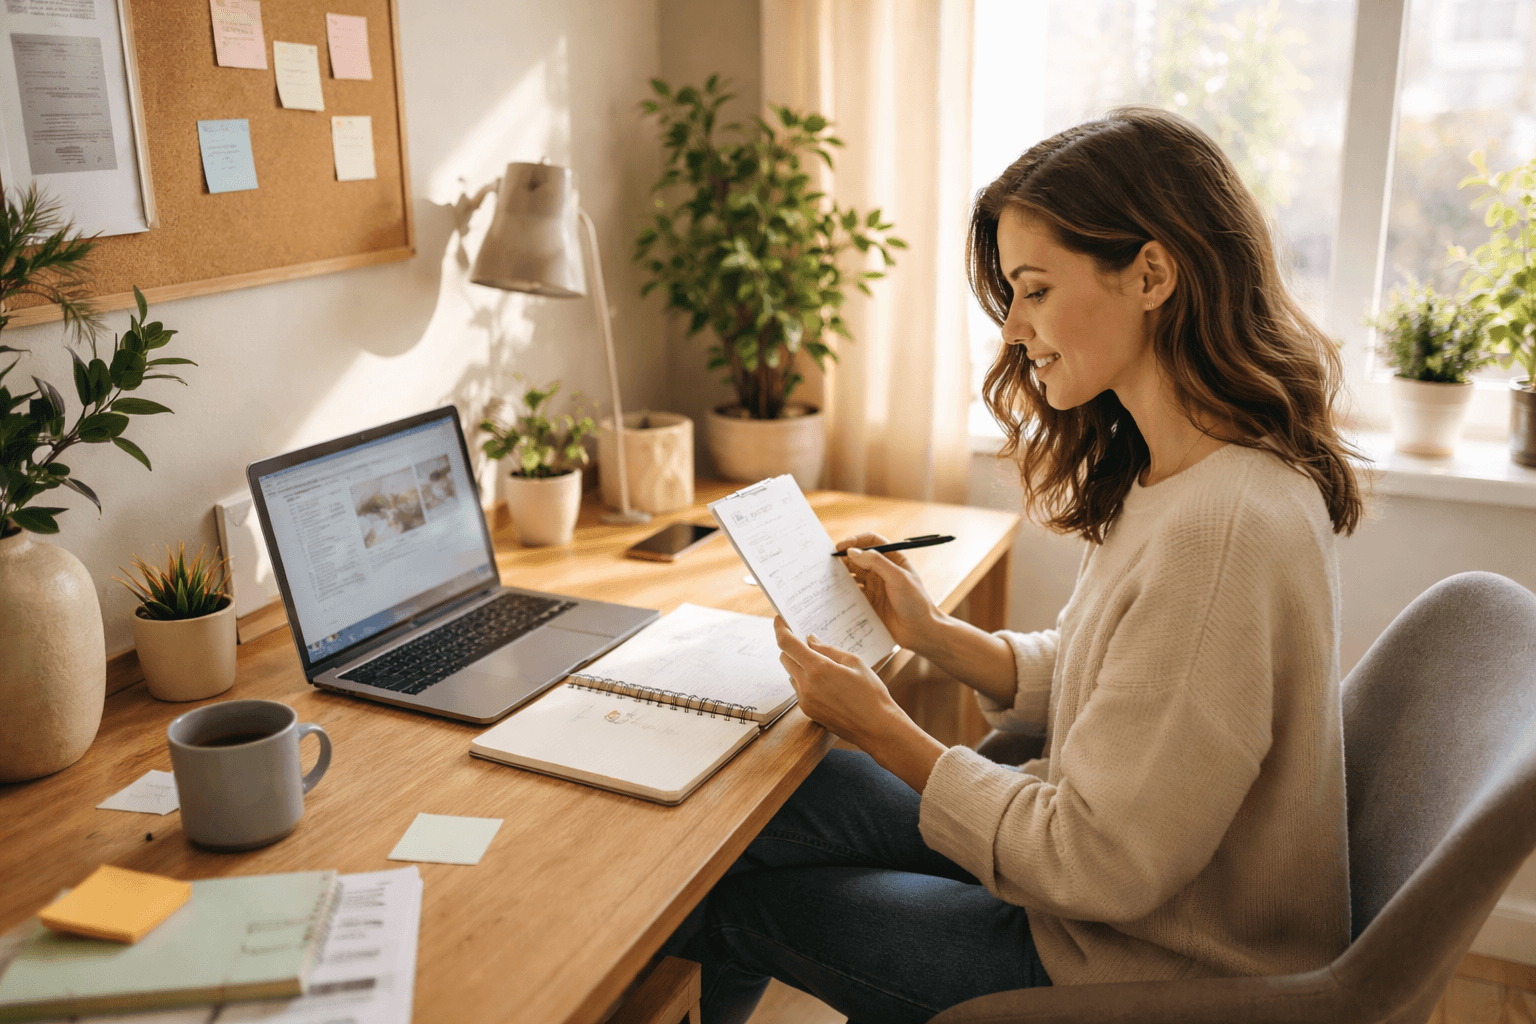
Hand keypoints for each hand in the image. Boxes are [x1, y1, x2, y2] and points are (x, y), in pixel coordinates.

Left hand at [774, 615, 899, 745]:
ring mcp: (805, 700)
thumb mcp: (854, 662)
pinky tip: (827, 684)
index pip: (787, 643)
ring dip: (800, 666)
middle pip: (785, 658)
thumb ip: (828, 649)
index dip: (780, 628)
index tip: (779, 620)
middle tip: (808, 643)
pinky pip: (799, 689)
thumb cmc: (871, 693)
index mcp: (818, 668)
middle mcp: (806, 685)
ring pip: (791, 674)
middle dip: (792, 648)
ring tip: (824, 666)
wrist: (877, 727)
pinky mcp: (807, 711)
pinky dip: (806, 681)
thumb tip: (810, 640)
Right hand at [835, 532, 940, 652]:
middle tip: (827, 563)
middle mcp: (882, 571)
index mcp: (893, 559)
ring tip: (827, 577)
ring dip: (841, 575)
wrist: (921, 631)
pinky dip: (842, 592)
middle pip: (859, 558)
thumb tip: (852, 552)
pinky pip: (852, 594)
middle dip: (844, 558)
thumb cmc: (916, 602)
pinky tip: (834, 594)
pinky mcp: (869, 602)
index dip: (856, 541)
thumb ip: (876, 562)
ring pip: (853, 575)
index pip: (872, 542)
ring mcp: (875, 587)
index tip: (840, 546)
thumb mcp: (898, 578)